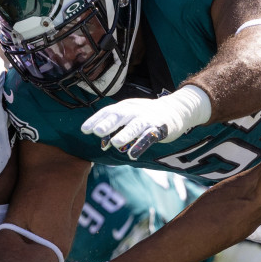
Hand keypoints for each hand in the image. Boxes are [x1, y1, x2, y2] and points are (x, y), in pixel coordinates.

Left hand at [81, 86, 209, 159]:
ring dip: (125, 134)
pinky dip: (140, 145)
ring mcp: (147, 119)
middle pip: (120, 115)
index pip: (108, 112)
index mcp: (125, 107)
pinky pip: (149, 137)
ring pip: (135, 126)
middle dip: (108, 123)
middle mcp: (134, 111)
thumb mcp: (130, 118)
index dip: (96, 120)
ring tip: (116, 144)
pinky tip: (132, 155)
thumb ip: (116, 129)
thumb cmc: (146, 115)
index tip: (84, 130)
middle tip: (97, 132)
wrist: (176, 109)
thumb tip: (102, 144)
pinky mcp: (159, 128)